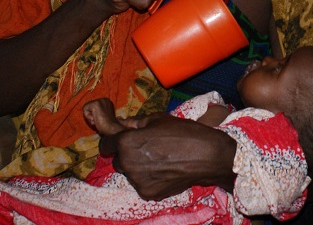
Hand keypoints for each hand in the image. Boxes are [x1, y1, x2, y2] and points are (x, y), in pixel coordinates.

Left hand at [99, 113, 236, 199]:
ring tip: (160, 159)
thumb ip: (135, 122)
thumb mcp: (158, 119)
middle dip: (127, 154)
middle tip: (147, 148)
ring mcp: (137, 181)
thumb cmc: (183, 132)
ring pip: (130, 173)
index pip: (105, 144)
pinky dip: (150, 178)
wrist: (207, 155)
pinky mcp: (148, 193)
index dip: (113, 140)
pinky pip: (142, 184)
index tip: (122, 139)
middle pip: (117, 159)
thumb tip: (121, 123)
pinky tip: (165, 170)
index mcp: (126, 142)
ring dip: (138, 167)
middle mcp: (127, 163)